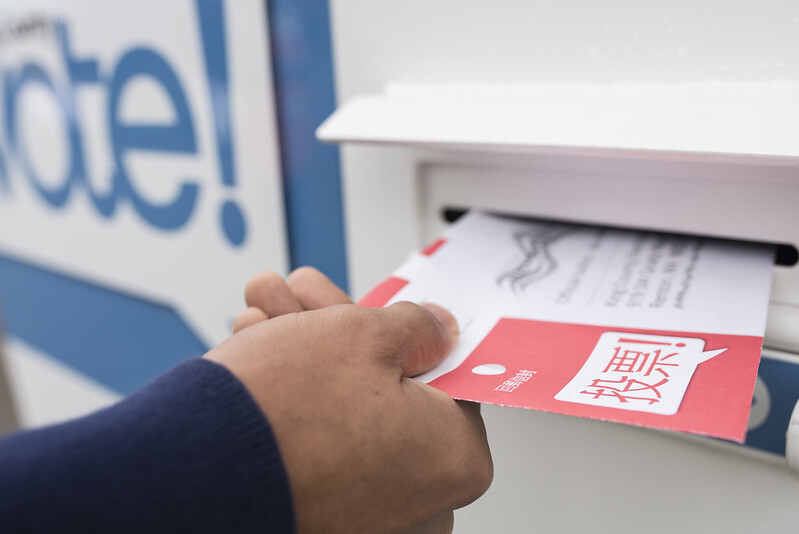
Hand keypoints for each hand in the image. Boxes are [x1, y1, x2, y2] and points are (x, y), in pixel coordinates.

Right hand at [205, 268, 492, 533]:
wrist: (189, 472)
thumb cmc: (282, 411)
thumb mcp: (363, 333)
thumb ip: (416, 326)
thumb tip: (437, 328)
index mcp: (456, 457)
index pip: (446, 377)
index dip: (401, 334)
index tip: (373, 315)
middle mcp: (421, 503)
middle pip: (388, 392)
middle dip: (340, 334)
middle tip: (304, 299)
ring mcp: (369, 519)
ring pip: (347, 413)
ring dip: (308, 355)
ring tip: (266, 315)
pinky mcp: (324, 520)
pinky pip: (322, 447)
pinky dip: (295, 403)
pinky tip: (262, 352)